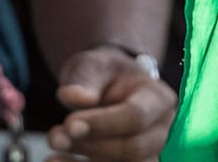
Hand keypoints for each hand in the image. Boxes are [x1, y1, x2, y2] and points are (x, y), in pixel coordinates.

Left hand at [49, 45, 177, 160]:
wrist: (109, 88)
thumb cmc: (104, 75)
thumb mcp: (93, 65)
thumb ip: (84, 79)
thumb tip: (73, 97)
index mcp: (158, 98)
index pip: (136, 116)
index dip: (103, 123)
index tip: (70, 124)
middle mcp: (162, 129)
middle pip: (133, 147)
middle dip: (91, 145)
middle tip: (56, 136)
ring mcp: (152, 153)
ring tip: (54, 151)